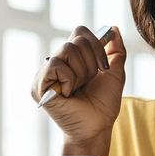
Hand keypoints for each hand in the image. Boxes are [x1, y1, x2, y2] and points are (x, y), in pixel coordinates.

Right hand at [31, 26, 126, 151]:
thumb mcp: (115, 73)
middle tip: (88, 83)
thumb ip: (116, 50)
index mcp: (72, 57)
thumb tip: (112, 28)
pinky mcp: (38, 83)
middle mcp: (57, 61)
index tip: (104, 67)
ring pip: (67, 50)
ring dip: (81, 73)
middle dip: (91, 63)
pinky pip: (56, 64)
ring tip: (78, 89)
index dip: (96, 45)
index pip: (80, 32)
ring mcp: (46, 72)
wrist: (96, 127)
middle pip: (76, 40)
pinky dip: (69, 79)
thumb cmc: (103, 104)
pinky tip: (67, 94)